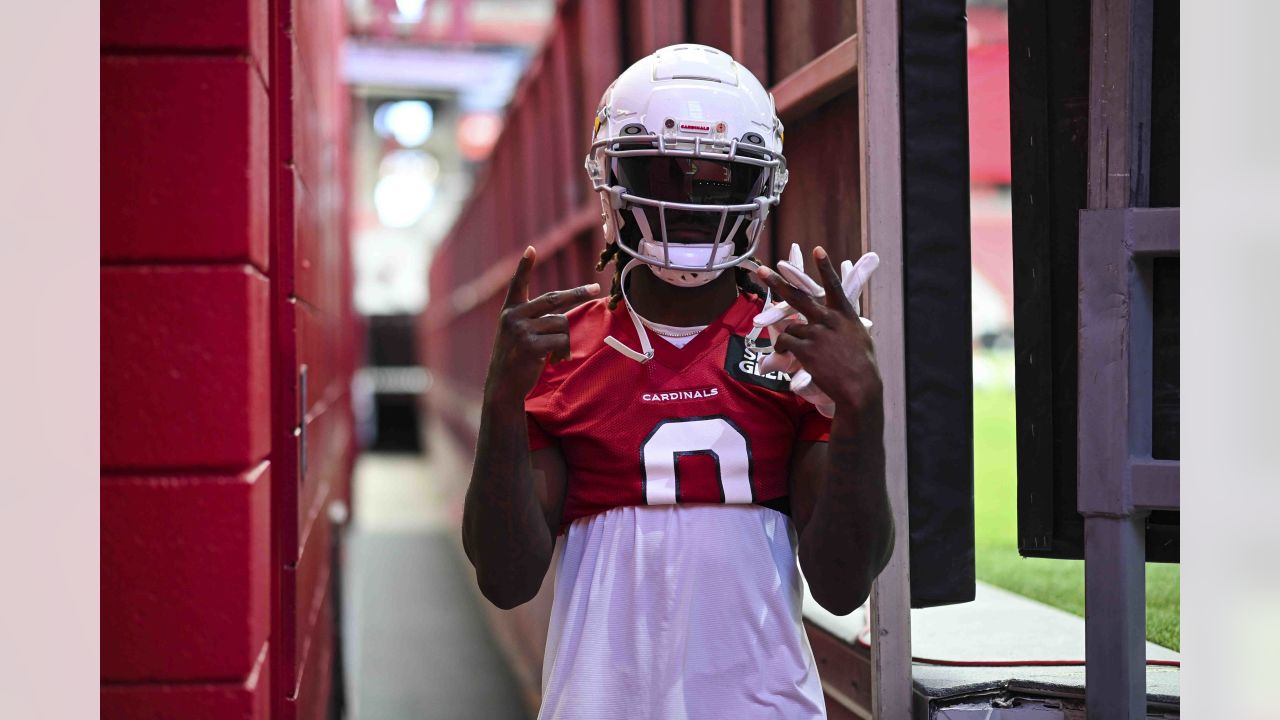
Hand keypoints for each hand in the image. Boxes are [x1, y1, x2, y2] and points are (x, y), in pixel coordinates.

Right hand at [484, 246, 599, 403]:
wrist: (503, 386)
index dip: (524, 266)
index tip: (531, 249)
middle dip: (577, 293)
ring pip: (561, 324)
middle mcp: (514, 316)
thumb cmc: (516, 359)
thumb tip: (565, 317)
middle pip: (554, 298)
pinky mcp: (530, 345)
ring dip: (564, 341)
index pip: (518, 284)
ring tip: (555, 354)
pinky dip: (563, 351)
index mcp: (510, 311)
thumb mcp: (518, 335)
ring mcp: (521, 330)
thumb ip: (534, 321)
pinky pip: (561, 340)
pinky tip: (552, 360)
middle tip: (595, 287)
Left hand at [752, 246, 881, 417]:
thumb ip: (846, 328)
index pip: (834, 285)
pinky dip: (782, 347)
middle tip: (762, 271)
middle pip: (799, 296)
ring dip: (787, 335)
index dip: (825, 267)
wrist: (859, 388)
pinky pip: (786, 342)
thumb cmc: (863, 368)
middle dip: (778, 282)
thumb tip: (840, 325)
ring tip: (790, 349)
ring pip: (790, 326)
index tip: (817, 249)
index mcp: (845, 315)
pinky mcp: (806, 349)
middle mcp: (829, 319)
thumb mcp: (860, 339)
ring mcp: (817, 333)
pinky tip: (784, 354)